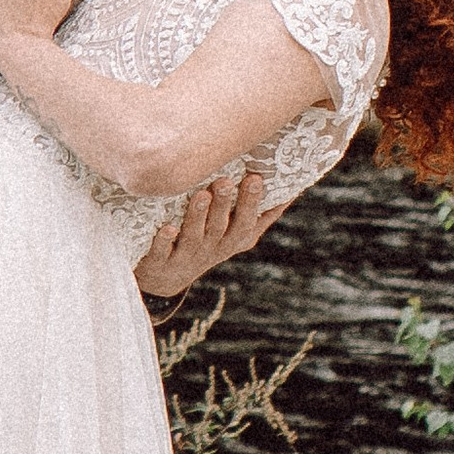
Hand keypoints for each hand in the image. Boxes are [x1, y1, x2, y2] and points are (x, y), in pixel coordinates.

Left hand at [136, 167, 277, 296]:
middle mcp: (211, 250)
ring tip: (201, 194)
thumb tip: (294, 185)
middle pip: (220, 228)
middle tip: (224, 181)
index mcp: (231, 241)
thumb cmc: (206, 241)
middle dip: (224, 205)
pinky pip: (163, 253)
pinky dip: (165, 241)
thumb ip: (260, 212)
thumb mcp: (235, 231)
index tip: (255, 177)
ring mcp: (186, 258)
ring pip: (194, 237)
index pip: (246, 223)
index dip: (251, 203)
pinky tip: (168, 228)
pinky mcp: (159, 264)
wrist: (165, 275)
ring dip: (198, 216)